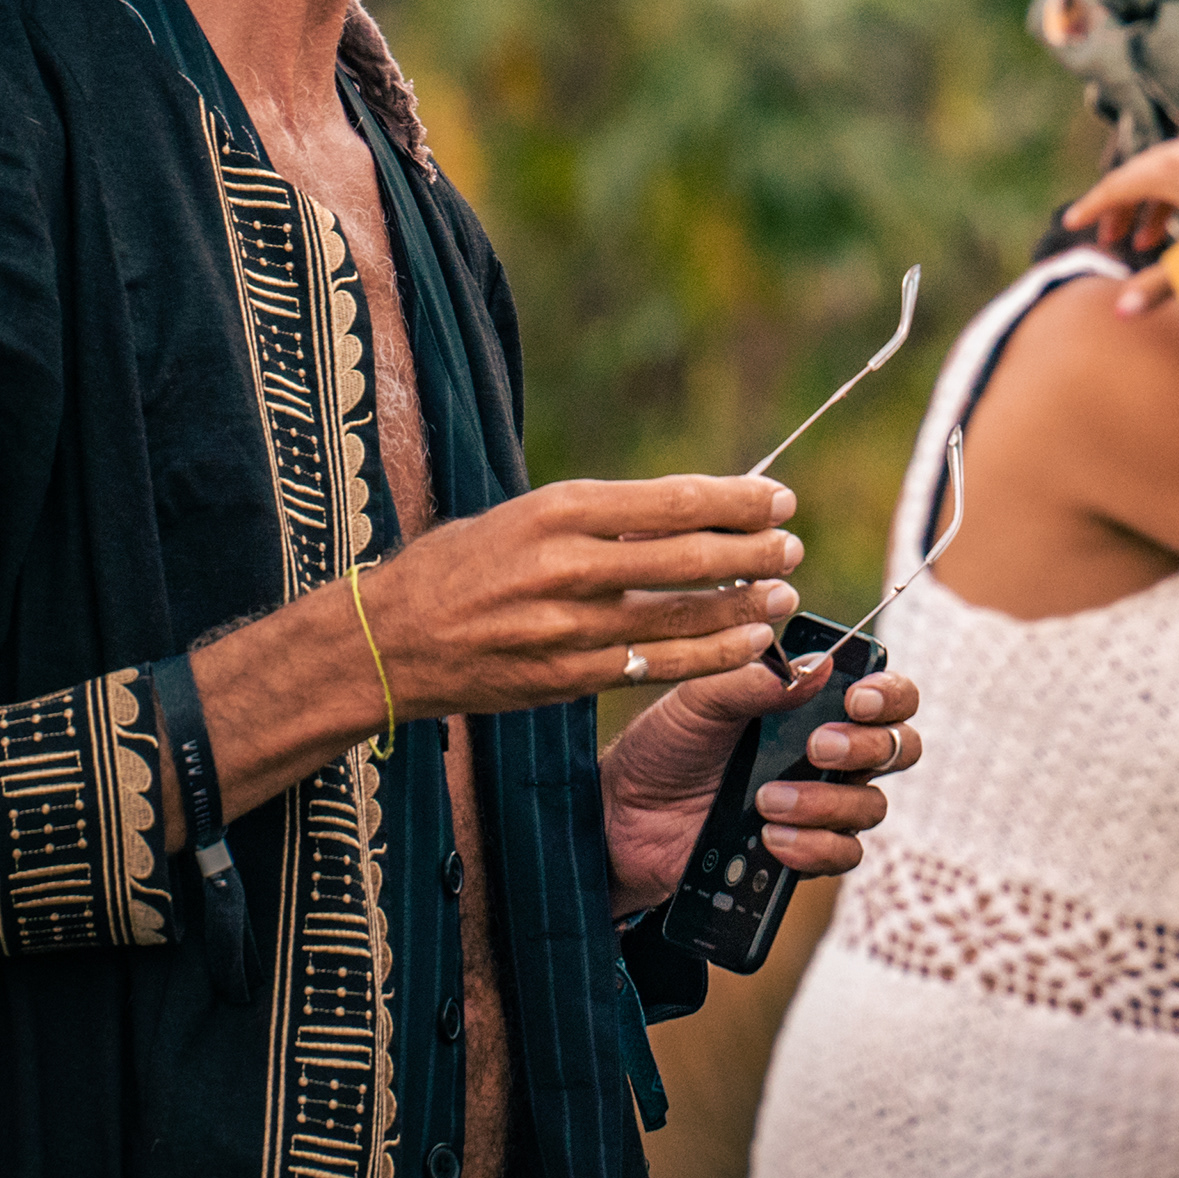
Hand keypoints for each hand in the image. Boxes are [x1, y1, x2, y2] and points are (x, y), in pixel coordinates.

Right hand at [364, 473, 807, 718]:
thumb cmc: (457, 566)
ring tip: (784, 595)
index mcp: (558, 510)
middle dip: (755, 552)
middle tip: (792, 547)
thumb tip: (685, 509)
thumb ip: (598, 517)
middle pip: (690, 557)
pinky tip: (748, 644)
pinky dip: (713, 653)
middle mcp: (569, 566)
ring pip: (683, 616)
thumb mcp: (522, 515)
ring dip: (746, 606)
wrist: (386, 642)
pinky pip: (659, 664)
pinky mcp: (568, 678)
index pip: (674, 501)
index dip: (738, 501)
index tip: (777, 499)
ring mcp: (570, 628)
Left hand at [601, 658, 925, 916]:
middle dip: (866, 747)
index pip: (885, 693)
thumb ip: (754, 682)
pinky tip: (772, 838)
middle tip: (815, 746)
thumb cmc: (663, 746)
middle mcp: (828, 753)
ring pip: (871, 806)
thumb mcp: (698, 700)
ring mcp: (819, 805)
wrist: (622, 819)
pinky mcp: (803, 851)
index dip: (890, 693)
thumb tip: (818, 668)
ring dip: (829, 802)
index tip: (856, 698)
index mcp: (813, 704)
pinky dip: (814, 846)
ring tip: (768, 800)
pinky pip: (843, 854)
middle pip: (898, 747)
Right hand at [1060, 127, 1178, 328]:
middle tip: (1114, 241)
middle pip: (1143, 174)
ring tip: (1152, 242)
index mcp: (1175, 170)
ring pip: (1177, 169)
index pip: (1118, 185)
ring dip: (1158, 203)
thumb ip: (1160, 287)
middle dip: (1124, 208)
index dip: (1093, 207)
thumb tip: (1120, 315)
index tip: (1072, 223)